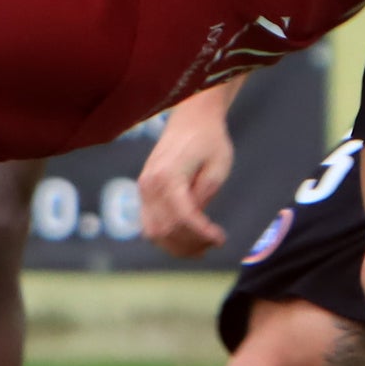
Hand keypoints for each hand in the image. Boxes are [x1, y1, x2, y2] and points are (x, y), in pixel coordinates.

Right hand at [134, 103, 235, 256]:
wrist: (191, 119)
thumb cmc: (209, 140)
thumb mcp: (218, 167)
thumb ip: (205, 196)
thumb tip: (196, 224)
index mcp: (168, 176)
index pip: (182, 218)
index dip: (202, 234)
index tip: (221, 238)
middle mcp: (150, 184)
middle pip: (165, 230)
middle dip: (191, 244)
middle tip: (214, 243)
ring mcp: (143, 188)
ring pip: (153, 232)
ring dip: (178, 246)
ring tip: (202, 247)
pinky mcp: (144, 191)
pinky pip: (150, 224)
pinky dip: (167, 237)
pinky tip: (187, 240)